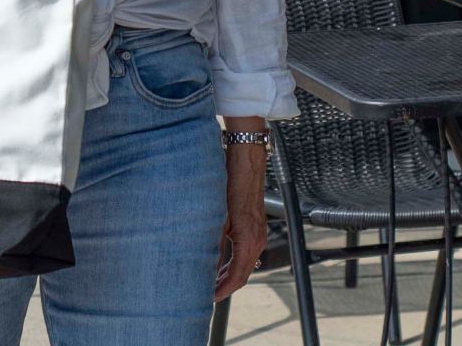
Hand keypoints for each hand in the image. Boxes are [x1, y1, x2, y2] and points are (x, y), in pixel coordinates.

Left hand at [214, 141, 269, 300]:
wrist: (246, 163)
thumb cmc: (231, 184)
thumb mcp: (217, 217)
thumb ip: (212, 243)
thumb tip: (203, 265)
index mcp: (248, 240)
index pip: (236, 277)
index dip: (222, 290)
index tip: (208, 298)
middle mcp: (257, 240)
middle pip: (242, 275)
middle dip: (224, 287)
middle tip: (206, 295)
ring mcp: (258, 234)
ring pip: (244, 265)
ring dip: (228, 275)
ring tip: (210, 283)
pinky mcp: (256, 228)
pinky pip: (246, 254)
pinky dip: (233, 263)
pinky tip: (220, 264)